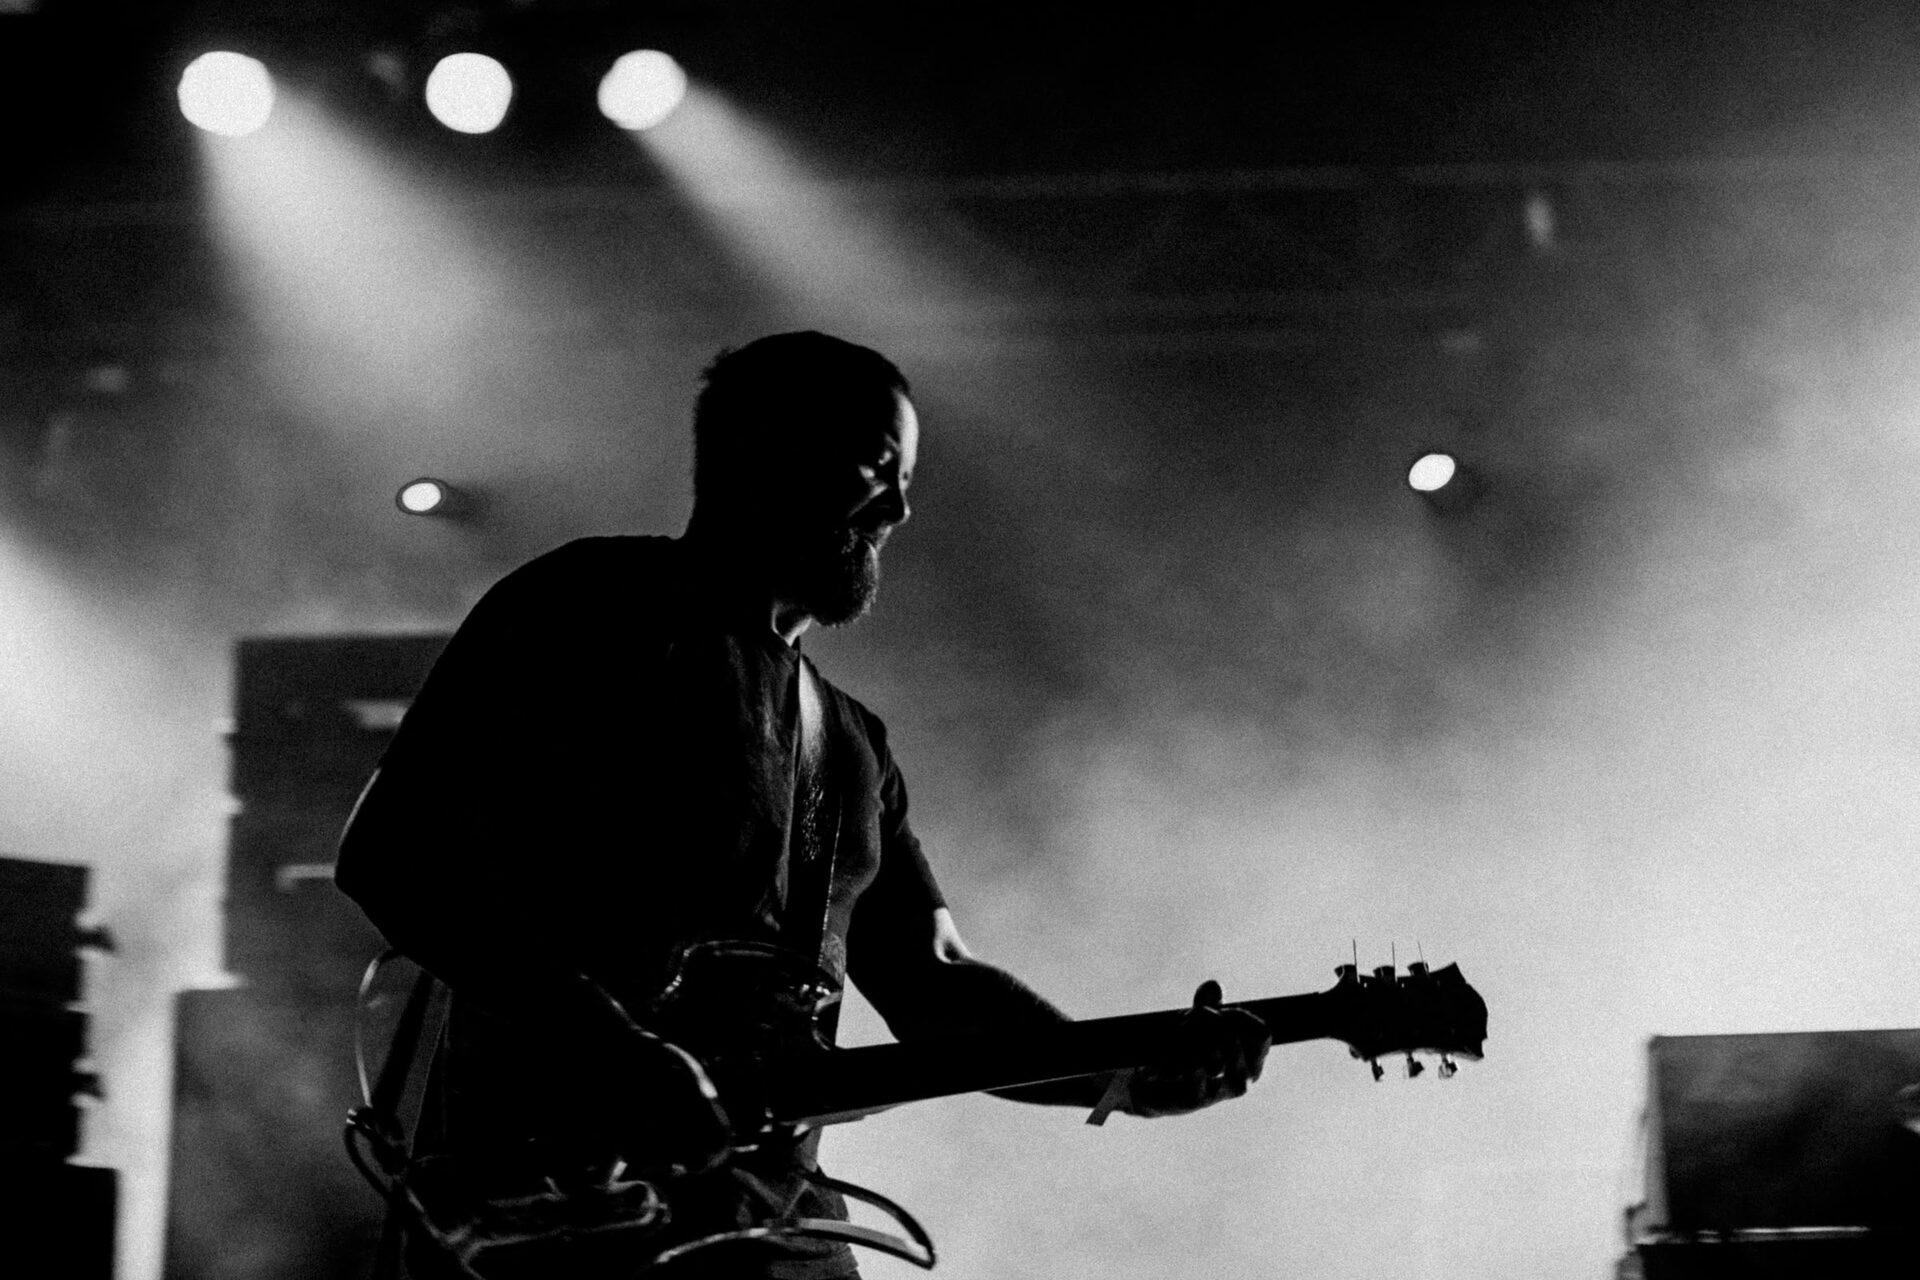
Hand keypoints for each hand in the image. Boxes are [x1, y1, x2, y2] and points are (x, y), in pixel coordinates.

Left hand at [1120, 980, 1270, 1118]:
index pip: (1262, 1034)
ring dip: (1187, 1033)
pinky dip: (1176, 1050)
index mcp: (1253, 1063)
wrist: (1156, 1089)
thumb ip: (1208, 1004)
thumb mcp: (1198, 1024)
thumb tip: (1213, 986)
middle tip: (1186, 1019)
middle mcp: (1243, 1081)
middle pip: (1232, 1035)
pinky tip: (1168, 1050)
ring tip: (1175, 1033)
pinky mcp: (1196, 1099)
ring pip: (1211, 1049)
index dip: (1238, 1015)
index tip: (1216, 1011)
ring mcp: (1222, 1093)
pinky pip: (1190, 1065)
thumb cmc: (1186, 1053)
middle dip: (1204, 1017)